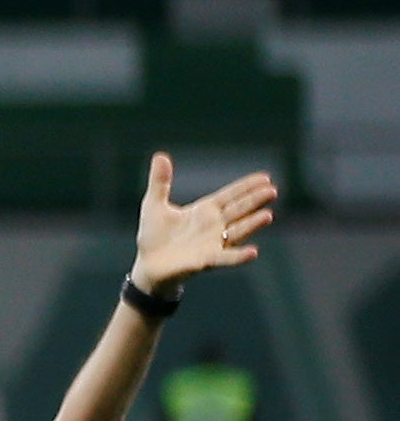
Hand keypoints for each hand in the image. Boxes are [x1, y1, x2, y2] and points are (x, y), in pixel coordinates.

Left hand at [131, 155, 276, 293]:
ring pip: (237, 232)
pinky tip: (253, 252)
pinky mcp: (205, 261)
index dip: (246, 187)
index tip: (265, 178)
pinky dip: (239, 256)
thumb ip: (160, 182)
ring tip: (268, 215)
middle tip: (272, 190)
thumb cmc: (154, 235)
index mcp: (205, 210)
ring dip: (252, 224)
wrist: (147, 265)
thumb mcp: (154, 204)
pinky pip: (225, 258)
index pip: (230, 195)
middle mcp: (214, 226)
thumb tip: (159, 156)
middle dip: (255, 201)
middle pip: (239, 210)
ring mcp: (213, 244)